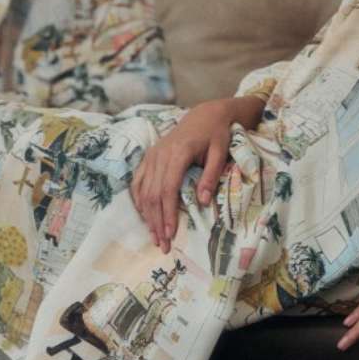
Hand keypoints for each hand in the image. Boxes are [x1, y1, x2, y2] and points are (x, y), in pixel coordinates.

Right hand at [130, 97, 260, 253]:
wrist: (205, 114)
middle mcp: (160, 155)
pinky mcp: (149, 157)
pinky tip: (144, 216)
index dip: (168, 213)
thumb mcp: (220, 151)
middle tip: (163, 245)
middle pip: (153, 194)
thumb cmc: (216, 133)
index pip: (168, 188)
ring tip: (154, 237)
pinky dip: (139, 200)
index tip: (171, 234)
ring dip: (147, 216)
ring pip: (143, 190)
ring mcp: (152, 155)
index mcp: (178, 153)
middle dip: (157, 221)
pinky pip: (138, 181)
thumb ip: (211, 175)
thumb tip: (204, 202)